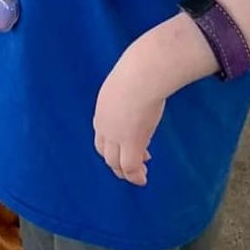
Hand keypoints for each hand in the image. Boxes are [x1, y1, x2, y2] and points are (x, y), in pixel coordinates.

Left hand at [93, 49, 165, 187]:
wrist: (141, 75)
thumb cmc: (140, 70)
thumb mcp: (128, 79)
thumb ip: (132, 85)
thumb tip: (148, 73)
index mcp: (103, 109)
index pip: (102, 134)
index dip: (112, 143)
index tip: (128, 144)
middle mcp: (104, 125)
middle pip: (105, 152)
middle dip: (117, 161)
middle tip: (132, 165)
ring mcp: (116, 136)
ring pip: (116, 163)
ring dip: (126, 172)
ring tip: (139, 177)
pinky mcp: (131, 144)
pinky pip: (130, 167)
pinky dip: (135, 176)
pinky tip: (142, 179)